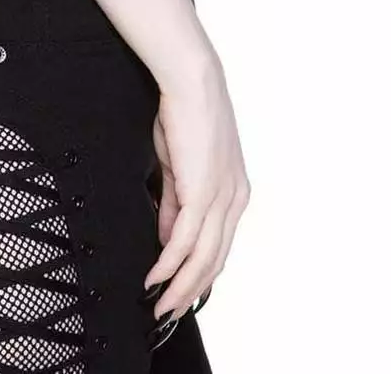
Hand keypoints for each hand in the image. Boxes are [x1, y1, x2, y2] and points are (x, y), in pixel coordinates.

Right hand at [143, 53, 250, 321]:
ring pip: (203, 258)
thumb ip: (176, 202)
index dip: (198, 274)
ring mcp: (221, 197)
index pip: (219, 246)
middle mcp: (234, 199)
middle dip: (190, 290)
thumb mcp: (180, 165)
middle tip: (167, 311)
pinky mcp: (203, 192)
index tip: (177, 292)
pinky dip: (170, 263)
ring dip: (180, 286)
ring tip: (160, 304)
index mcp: (234, 192)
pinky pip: (185, 240)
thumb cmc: (183, 113)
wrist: (190, 80)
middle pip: (214, 261)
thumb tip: (168, 238)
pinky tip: (155, 276)